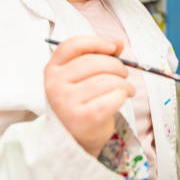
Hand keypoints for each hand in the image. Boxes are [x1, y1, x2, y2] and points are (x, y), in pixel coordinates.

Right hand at [44, 36, 134, 156]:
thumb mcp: (83, 76)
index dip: (96, 42)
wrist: (75, 137)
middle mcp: (55, 85)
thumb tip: (119, 43)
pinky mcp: (83, 118)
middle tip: (124, 73)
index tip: (113, 47)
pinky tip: (124, 97)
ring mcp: (66, 102)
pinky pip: (113, 96)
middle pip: (94, 62)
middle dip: (117, 65)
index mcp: (52, 70)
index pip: (72, 45)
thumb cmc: (81, 102)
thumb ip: (99, 55)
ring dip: (124, 82)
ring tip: (127, 88)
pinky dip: (124, 94)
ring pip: (107, 80)